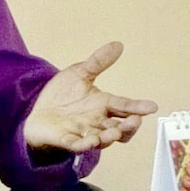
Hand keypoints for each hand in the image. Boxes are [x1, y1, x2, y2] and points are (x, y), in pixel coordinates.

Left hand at [24, 42, 157, 152]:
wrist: (38, 111)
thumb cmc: (61, 95)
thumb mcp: (79, 73)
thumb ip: (98, 62)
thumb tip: (118, 45)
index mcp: (102, 104)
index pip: (124, 106)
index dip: (138, 107)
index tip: (152, 106)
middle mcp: (97, 121)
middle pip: (119, 127)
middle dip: (128, 126)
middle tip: (134, 121)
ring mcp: (84, 132)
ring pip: (102, 139)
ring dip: (109, 136)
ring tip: (114, 132)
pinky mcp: (67, 140)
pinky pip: (78, 145)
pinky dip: (85, 144)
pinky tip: (91, 141)